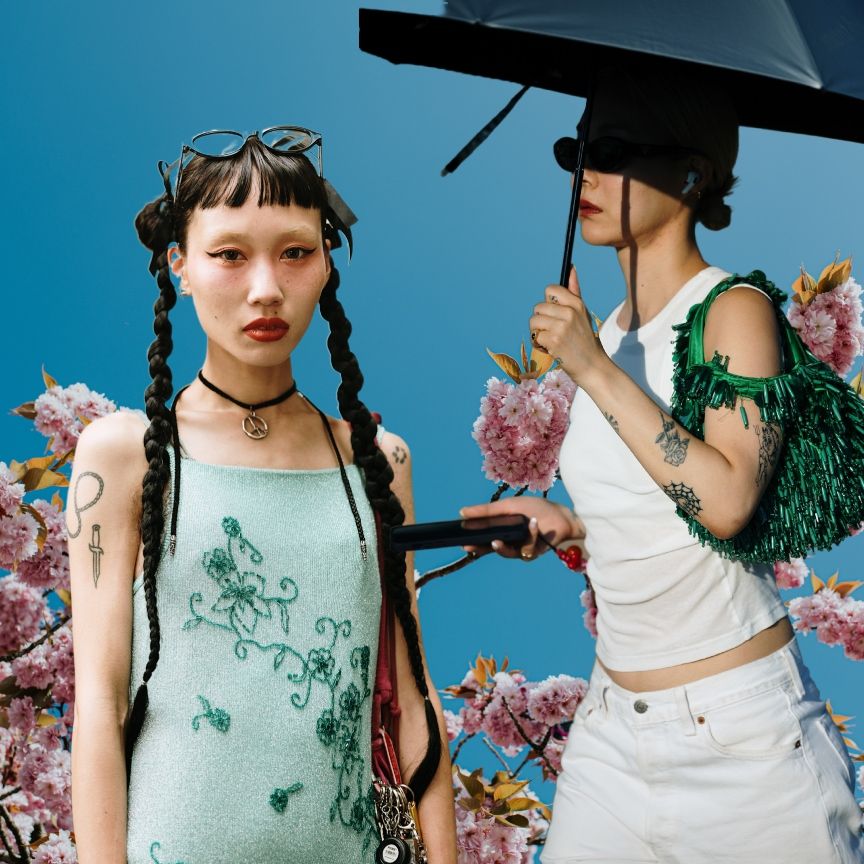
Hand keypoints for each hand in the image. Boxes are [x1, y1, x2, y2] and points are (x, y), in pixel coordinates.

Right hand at [459, 498, 583, 561]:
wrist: (560, 515)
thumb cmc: (534, 508)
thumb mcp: (508, 506)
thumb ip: (487, 510)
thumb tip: (462, 512)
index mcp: (502, 529)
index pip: (484, 537)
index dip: (473, 540)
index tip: (461, 541)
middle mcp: (509, 541)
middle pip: (491, 548)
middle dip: (480, 548)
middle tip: (469, 546)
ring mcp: (521, 548)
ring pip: (506, 553)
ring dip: (502, 547)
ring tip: (495, 541)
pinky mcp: (534, 553)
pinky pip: (527, 549)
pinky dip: (530, 535)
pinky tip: (533, 523)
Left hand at [529, 266, 607, 384]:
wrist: (592, 366)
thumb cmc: (585, 339)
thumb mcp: (583, 313)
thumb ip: (574, 291)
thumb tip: (571, 267)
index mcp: (576, 303)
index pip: (550, 289)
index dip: (547, 302)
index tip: (553, 313)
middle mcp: (569, 312)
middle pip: (538, 307)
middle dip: (541, 321)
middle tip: (553, 331)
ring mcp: (561, 326)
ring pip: (533, 321)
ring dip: (538, 333)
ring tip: (551, 340)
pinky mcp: (553, 340)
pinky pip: (535, 336)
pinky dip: (539, 345)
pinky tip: (551, 349)